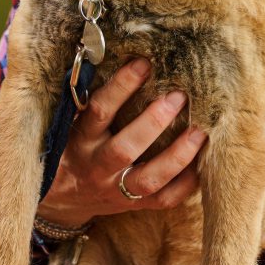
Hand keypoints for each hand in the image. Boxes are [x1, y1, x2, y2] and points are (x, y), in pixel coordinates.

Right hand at [35, 57, 206, 228]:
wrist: (62, 199)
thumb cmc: (74, 148)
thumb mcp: (72, 124)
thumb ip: (93, 100)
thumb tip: (128, 59)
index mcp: (81, 139)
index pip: (99, 110)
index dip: (121, 86)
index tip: (144, 63)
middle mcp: (99, 166)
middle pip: (126, 148)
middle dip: (154, 122)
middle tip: (179, 96)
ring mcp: (117, 189)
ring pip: (150, 178)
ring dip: (178, 155)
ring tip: (200, 132)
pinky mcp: (134, 205)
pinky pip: (165, 199)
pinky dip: (186, 183)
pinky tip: (202, 164)